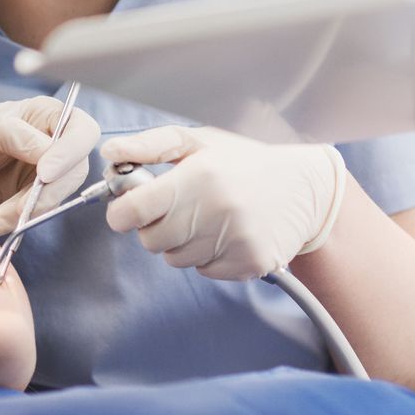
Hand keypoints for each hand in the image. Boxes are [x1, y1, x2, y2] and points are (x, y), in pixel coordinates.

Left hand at [0, 97, 100, 232]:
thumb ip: (18, 136)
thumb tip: (49, 153)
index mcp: (47, 115)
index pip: (81, 132)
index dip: (70, 153)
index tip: (45, 174)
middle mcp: (53, 140)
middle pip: (75, 170)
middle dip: (49, 192)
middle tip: (22, 206)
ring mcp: (45, 170)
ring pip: (58, 195)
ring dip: (30, 210)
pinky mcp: (32, 195)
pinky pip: (39, 211)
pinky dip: (20, 219)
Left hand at [99, 126, 346, 280]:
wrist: (306, 189)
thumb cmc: (245, 161)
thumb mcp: (199, 142)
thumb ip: (150, 147)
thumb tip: (108, 153)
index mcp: (200, 176)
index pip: (133, 211)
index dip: (123, 211)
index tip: (128, 207)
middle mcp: (218, 211)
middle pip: (151, 241)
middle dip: (155, 226)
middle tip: (178, 207)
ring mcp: (236, 241)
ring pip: (176, 259)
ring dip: (183, 242)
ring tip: (209, 217)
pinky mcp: (250, 264)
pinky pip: (205, 271)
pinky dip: (208, 256)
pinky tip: (228, 233)